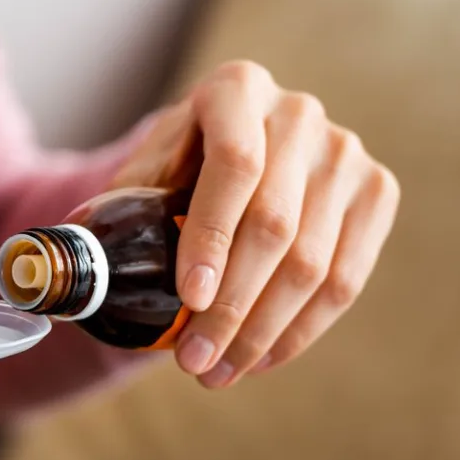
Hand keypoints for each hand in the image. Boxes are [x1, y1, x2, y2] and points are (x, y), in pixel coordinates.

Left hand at [112, 61, 399, 388]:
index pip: (234, 166)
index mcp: (235, 89)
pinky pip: (348, 278)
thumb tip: (83, 270)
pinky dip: (302, 329)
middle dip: (232, 305)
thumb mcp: (144, 171)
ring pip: (314, 261)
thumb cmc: (176, 165)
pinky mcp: (376, 192)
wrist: (231, 149)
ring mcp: (345, 152)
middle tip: (193, 360)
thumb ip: (120, 208)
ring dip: (263, 331)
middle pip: (274, 223)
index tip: (189, 298)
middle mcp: (299, 112)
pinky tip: (260, 358)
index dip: (212, 235)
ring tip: (218, 370)